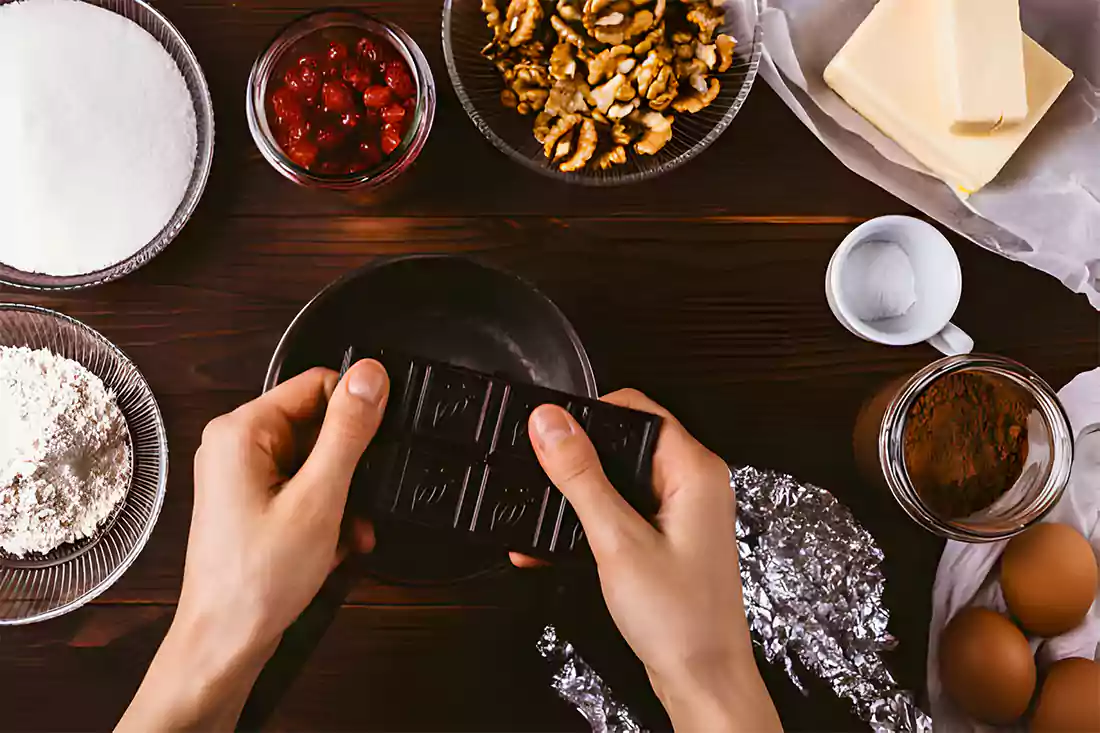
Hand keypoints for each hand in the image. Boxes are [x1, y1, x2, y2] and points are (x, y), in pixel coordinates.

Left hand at [118, 361, 388, 732]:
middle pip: (318, 425)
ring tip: (348, 533)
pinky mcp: (250, 499)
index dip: (355, 415)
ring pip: (316, 460)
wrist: (226, 642)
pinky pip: (303, 486)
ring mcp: (241, 474)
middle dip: (350, 467)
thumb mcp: (319, 498)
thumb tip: (370, 375)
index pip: (318, 384)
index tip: (374, 451)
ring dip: (343, 495)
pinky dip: (326, 512)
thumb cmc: (258, 579)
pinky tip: (335, 544)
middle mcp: (235, 444)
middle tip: (359, 505)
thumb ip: (348, 432)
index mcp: (241, 430)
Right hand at [522, 390, 780, 732]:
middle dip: (576, 458)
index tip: (549, 429)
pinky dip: (588, 522)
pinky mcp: (666, 538)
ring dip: (577, 496)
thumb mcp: (617, 540)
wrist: (702, 681)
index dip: (589, 414)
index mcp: (695, 470)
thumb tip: (551, 424)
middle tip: (539, 473)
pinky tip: (552, 541)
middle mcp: (693, 484)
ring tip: (540, 514)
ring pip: (617, 480)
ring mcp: (681, 512)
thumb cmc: (680, 620)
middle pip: (624, 443)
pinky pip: (621, 512)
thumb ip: (581, 477)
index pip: (637, 410)